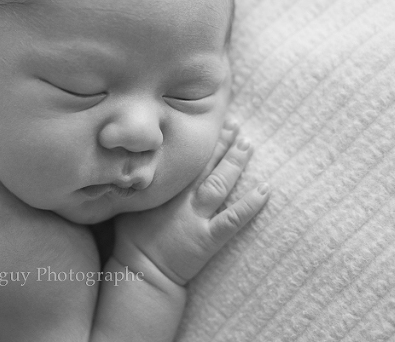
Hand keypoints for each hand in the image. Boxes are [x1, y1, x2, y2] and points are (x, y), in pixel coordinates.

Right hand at [112, 121, 269, 285]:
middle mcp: (182, 199)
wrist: (141, 271)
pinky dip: (250, 205)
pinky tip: (265, 190)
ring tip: (247, 144)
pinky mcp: (208, 238)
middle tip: (234, 125)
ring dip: (235, 163)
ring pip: (220, 184)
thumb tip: (135, 158)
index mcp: (164, 189)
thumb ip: (137, 182)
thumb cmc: (131, 239)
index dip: (198, 140)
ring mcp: (196, 218)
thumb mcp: (129, 203)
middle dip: (221, 143)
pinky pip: (233, 220)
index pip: (184, 158)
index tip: (209, 122)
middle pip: (206, 165)